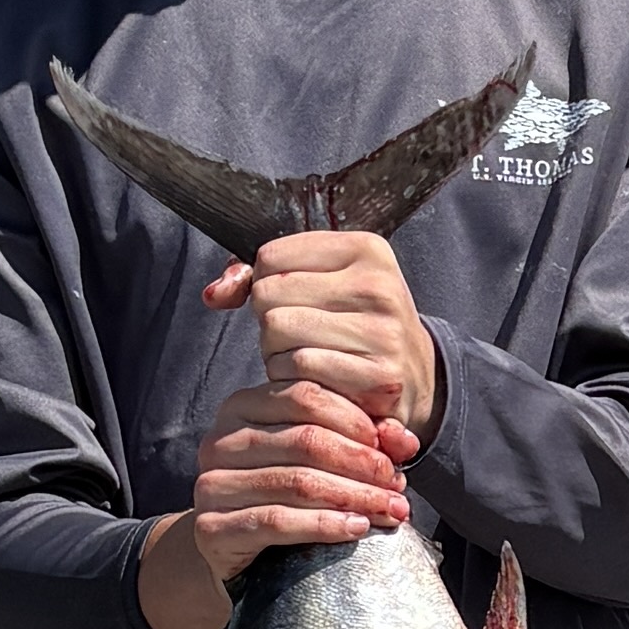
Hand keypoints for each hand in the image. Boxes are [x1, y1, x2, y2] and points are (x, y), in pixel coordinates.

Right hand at [137, 374, 415, 628]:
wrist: (241, 556)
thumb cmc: (290, 498)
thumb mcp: (326, 460)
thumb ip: (363, 440)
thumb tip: (404, 440)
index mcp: (244, 406)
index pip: (305, 396)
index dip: (357, 422)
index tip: (395, 451)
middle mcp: (220, 440)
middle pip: (306, 439)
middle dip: (363, 463)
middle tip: (398, 486)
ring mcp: (211, 484)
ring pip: (297, 482)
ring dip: (355, 497)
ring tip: (391, 510)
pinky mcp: (212, 527)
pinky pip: (277, 521)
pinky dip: (325, 525)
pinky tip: (358, 529)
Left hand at [203, 224, 440, 436]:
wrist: (414, 377)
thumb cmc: (352, 323)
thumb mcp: (319, 283)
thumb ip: (258, 276)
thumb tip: (214, 295)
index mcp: (366, 248)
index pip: (270, 256)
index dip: (266, 284)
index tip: (295, 301)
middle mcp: (378, 285)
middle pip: (268, 295)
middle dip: (270, 322)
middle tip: (301, 336)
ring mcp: (382, 331)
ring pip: (278, 333)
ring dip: (277, 354)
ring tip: (308, 358)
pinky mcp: (378, 375)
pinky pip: (298, 369)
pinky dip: (293, 379)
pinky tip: (317, 380)